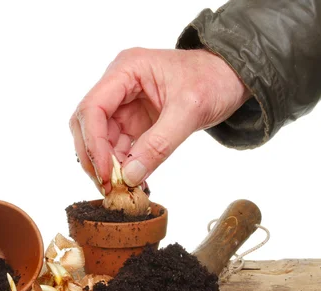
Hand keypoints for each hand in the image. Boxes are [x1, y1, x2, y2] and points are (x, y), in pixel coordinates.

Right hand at [70, 48, 249, 194]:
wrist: (232, 78)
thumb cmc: (214, 79)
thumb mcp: (190, 110)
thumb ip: (159, 144)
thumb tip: (129, 177)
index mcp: (126, 69)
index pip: (92, 108)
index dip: (93, 143)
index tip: (106, 174)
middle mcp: (118, 86)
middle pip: (88, 125)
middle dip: (94, 157)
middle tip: (108, 187)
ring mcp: (124, 105)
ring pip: (99, 140)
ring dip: (106, 166)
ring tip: (120, 190)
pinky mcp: (133, 122)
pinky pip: (118, 148)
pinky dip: (122, 167)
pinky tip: (131, 183)